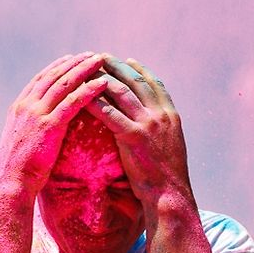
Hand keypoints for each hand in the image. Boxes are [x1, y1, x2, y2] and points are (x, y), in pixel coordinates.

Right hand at [0, 52, 108, 195]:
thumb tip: (38, 126)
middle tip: (91, 54)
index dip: (58, 67)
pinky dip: (89, 90)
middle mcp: (26, 105)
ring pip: (64, 84)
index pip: (40, 79)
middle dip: (74, 63)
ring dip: (84, 69)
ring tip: (100, 60)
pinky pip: (73, 103)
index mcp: (18, 107)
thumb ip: (29, 128)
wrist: (11, 183)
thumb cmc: (17, 171)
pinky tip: (102, 83)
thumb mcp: (20, 142)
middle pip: (54, 76)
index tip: (72, 58)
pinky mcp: (49, 126)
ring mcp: (37, 114)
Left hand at [86, 55, 192, 203]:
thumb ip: (161, 130)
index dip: (140, 70)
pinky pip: (110, 113)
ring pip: (122, 92)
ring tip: (88, 70)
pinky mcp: (134, 137)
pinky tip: (82, 96)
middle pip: (136, 81)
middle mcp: (161, 115)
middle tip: (101, 57)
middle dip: (118, 66)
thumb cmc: (166, 177)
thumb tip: (151, 124)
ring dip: (103, 78)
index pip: (155, 84)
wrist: (170, 195)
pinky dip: (95, 101)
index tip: (127, 60)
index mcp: (171, 115)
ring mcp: (148, 125)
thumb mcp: (170, 147)